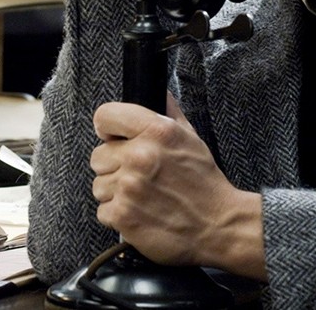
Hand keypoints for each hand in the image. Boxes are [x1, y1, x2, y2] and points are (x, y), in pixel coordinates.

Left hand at [89, 101, 264, 278]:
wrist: (218, 225)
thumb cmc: (203, 181)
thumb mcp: (190, 137)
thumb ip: (168, 111)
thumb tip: (156, 90)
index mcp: (156, 130)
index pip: (104, 116)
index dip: (107, 128)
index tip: (114, 139)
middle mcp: (140, 156)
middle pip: (98, 156)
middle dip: (115, 166)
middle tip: (139, 176)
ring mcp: (129, 187)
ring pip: (99, 185)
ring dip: (115, 193)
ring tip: (142, 196)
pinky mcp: (123, 215)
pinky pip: (102, 211)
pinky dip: (118, 215)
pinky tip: (140, 213)